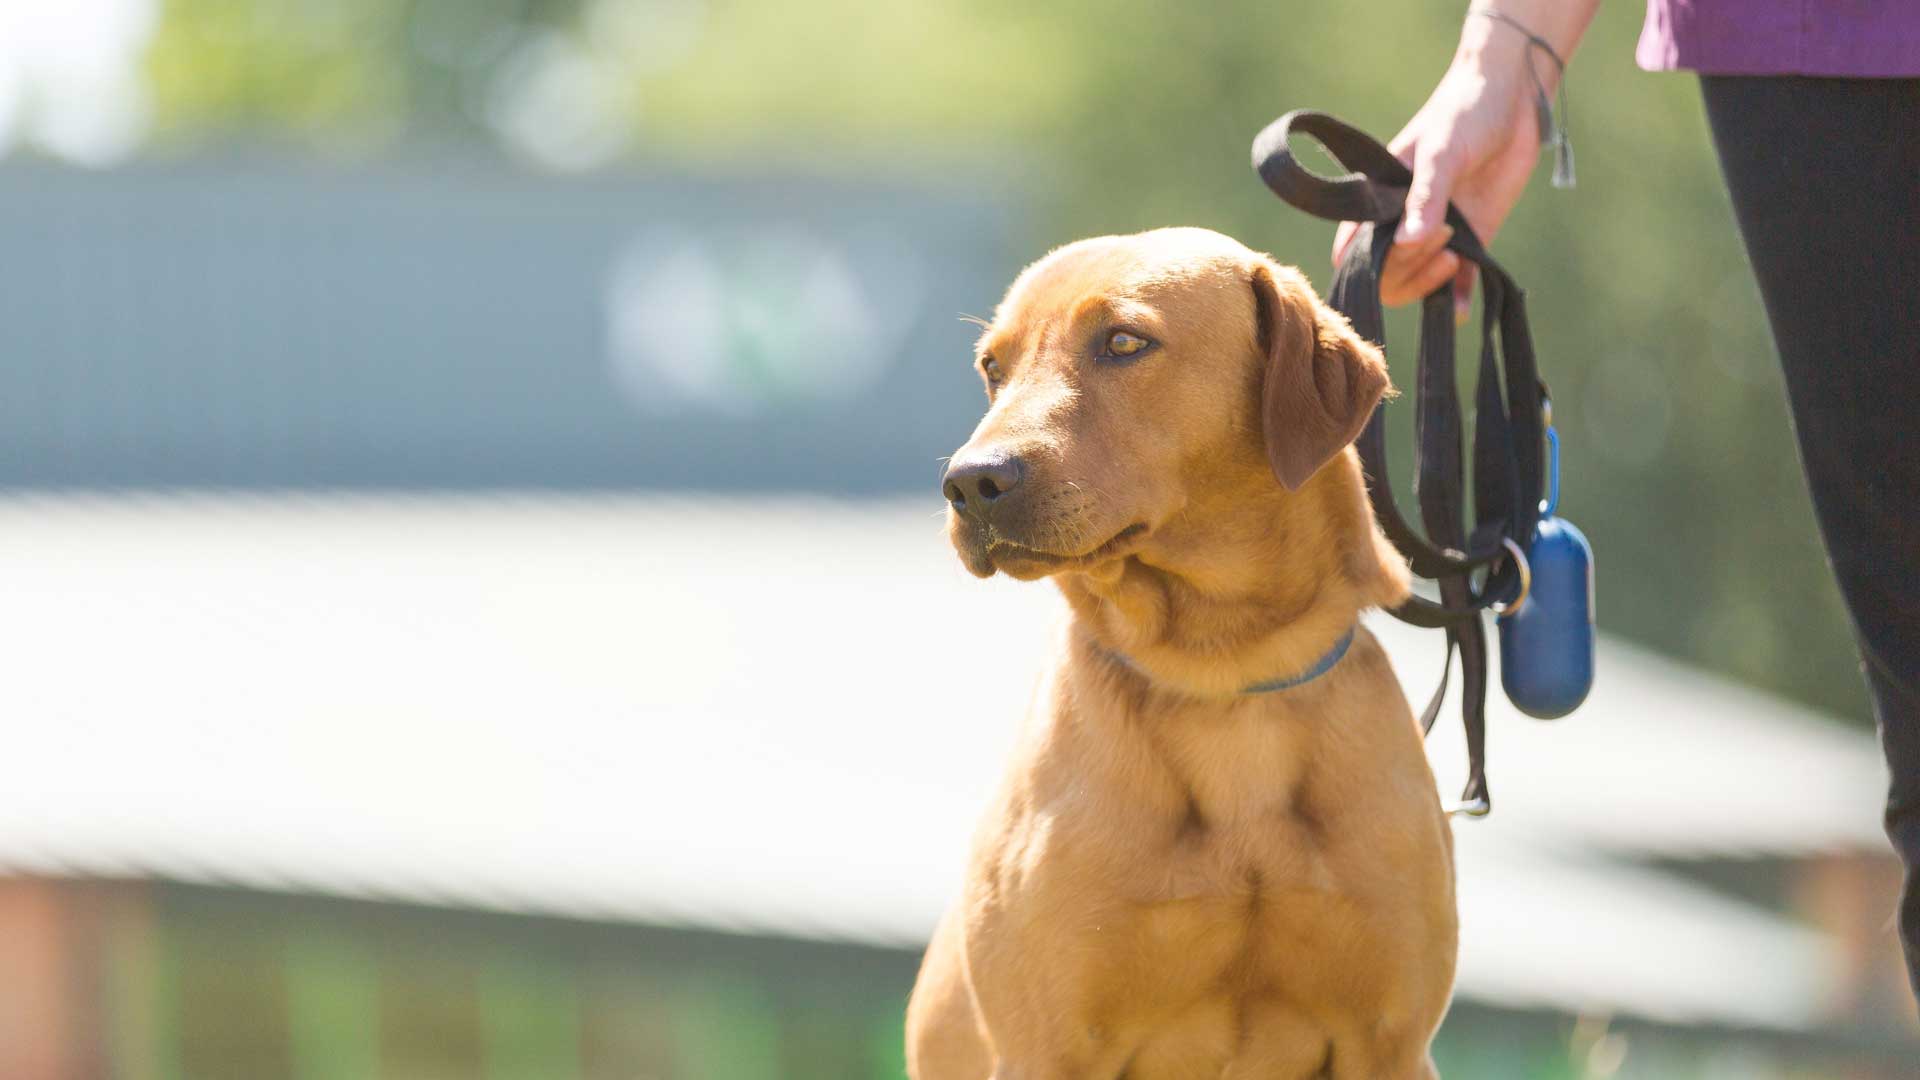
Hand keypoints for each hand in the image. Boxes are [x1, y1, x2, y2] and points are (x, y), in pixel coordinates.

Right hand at [1333, 37, 1542, 317]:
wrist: (1514, 97)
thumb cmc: (1464, 111)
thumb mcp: (1442, 150)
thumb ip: (1426, 196)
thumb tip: (1408, 242)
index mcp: (1378, 197)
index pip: (1352, 250)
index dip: (1366, 264)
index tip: (1399, 244)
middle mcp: (1400, 221)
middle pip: (1384, 274)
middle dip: (1408, 268)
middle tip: (1445, 234)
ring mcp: (1435, 234)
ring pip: (1416, 284)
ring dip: (1430, 284)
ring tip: (1459, 254)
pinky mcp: (1471, 239)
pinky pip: (1457, 283)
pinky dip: (1457, 300)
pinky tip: (1462, 310)